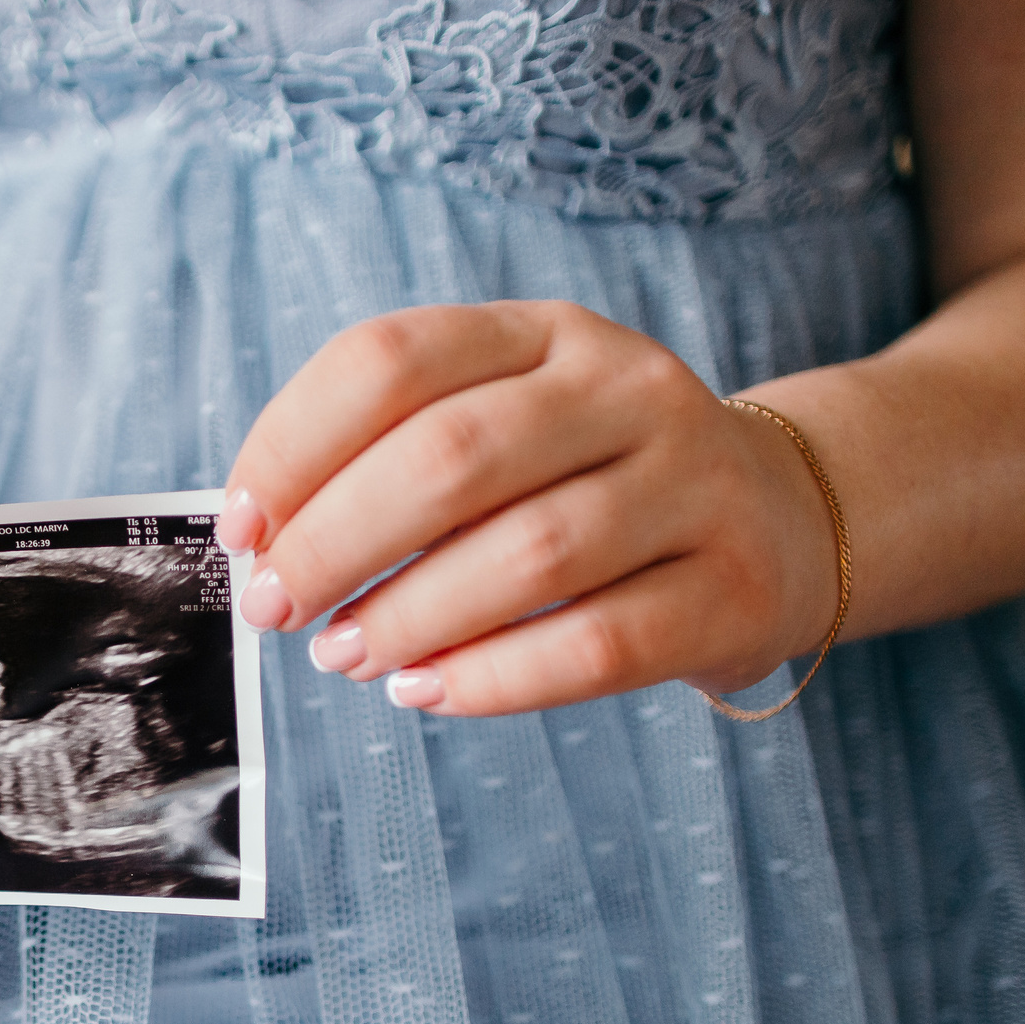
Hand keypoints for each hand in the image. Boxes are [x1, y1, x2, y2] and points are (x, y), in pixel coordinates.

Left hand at [216, 303, 840, 716]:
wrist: (785, 516)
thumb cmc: (593, 481)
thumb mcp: (506, 427)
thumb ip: (394, 460)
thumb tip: (265, 542)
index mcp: (545, 333)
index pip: (391, 359)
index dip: (293, 445)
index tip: (239, 528)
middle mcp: (626, 389)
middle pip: (453, 455)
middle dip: (337, 540)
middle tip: (276, 607)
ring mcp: (695, 483)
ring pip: (531, 551)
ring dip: (410, 614)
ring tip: (342, 653)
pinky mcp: (733, 589)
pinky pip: (599, 642)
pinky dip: (494, 678)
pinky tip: (425, 690)